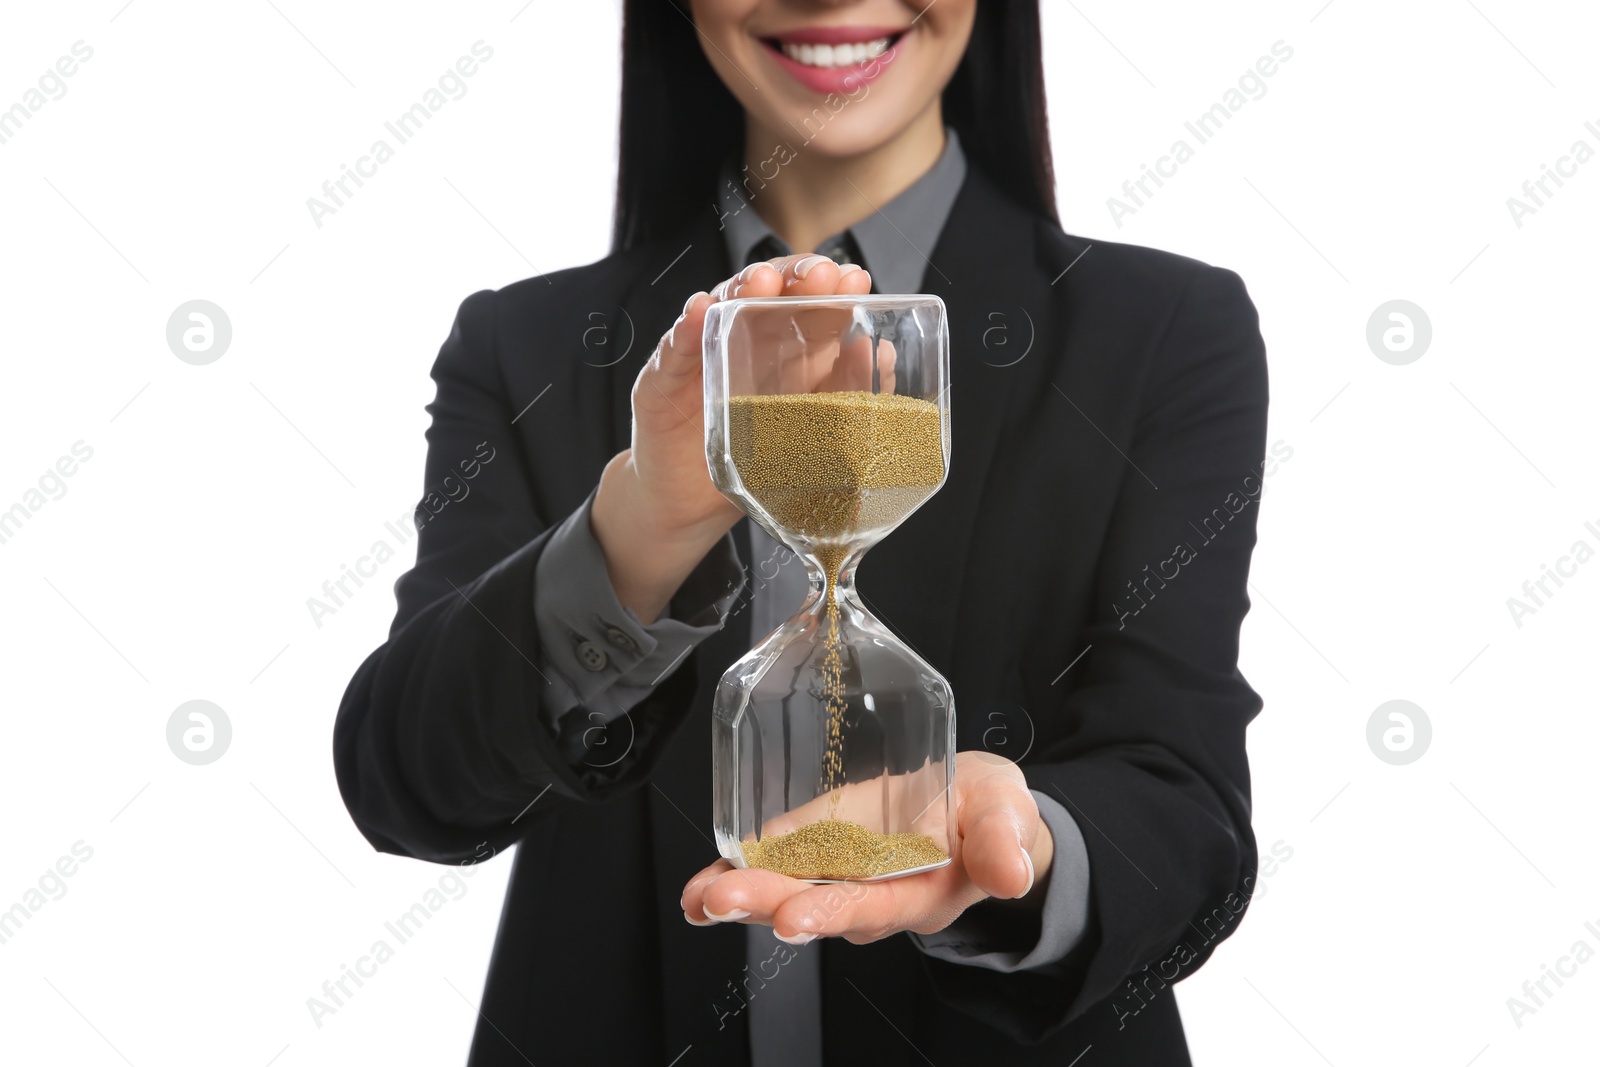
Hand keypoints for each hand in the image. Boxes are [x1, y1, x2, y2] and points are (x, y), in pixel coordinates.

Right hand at [591, 254, 872, 622]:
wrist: (691, 508)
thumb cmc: (755, 466)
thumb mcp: (810, 434)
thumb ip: (847, 394)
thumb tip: (885, 356)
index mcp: (787, 349)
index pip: (811, 301)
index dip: (832, 285)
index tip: (855, 280)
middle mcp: (745, 340)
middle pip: (769, 290)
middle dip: (795, 275)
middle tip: (819, 273)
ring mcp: (703, 353)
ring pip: (722, 306)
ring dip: (742, 288)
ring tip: (762, 281)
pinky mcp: (664, 379)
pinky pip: (675, 348)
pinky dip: (687, 328)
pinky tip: (700, 312)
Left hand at [681, 751, 1053, 943]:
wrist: (973, 805)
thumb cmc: (990, 812)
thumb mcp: (1007, 813)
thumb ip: (1004, 840)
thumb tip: (1013, 874)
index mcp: (918, 893)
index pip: (870, 907)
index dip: (831, 912)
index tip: (792, 916)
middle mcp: (870, 893)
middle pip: (812, 905)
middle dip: (763, 904)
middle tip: (720, 900)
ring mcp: (838, 873)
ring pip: (783, 890)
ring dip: (738, 895)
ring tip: (698, 898)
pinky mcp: (815, 846)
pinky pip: (772, 864)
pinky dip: (736, 872)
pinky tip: (698, 886)